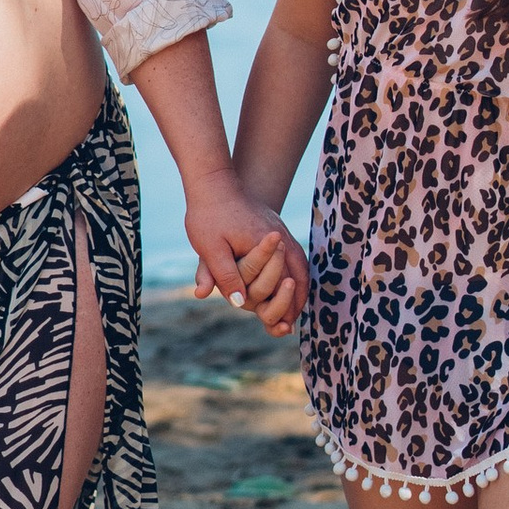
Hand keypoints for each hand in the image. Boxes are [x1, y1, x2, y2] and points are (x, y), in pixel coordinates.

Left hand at [184, 171, 307, 330]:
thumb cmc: (209, 215)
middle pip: (299, 274)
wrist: (214, 183)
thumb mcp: (210, 247)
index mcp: (265, 242)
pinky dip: (296, 274)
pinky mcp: (277, 228)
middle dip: (296, 301)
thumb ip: (222, 275)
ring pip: (300, 265)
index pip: (284, 280)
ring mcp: (281, 231)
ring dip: (298, 288)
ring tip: (294, 310)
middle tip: (291, 324)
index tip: (283, 325)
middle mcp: (280, 237)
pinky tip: (288, 285)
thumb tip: (237, 303)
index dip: (284, 305)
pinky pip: (295, 255)